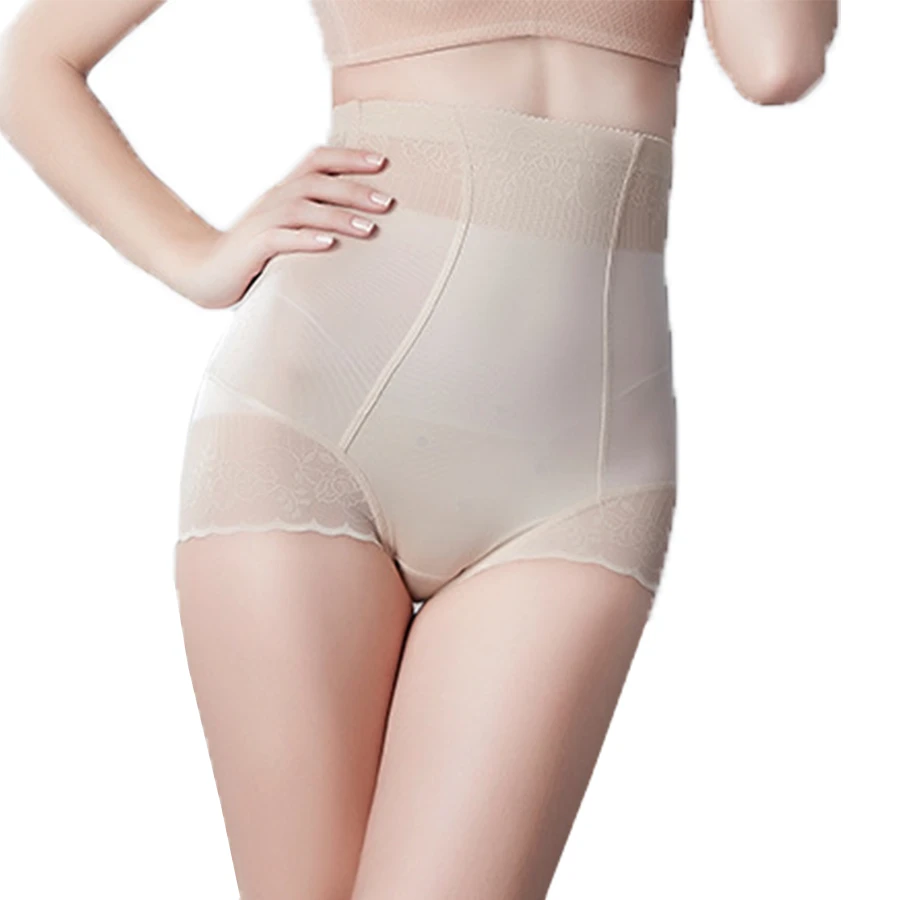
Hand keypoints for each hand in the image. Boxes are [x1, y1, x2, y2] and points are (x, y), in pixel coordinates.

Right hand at [175, 144, 393, 308]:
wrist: (203, 270)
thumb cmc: (254, 252)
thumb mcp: (286, 228)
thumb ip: (314, 218)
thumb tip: (361, 218)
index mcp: (284, 191)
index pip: (317, 161)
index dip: (349, 156)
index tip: (383, 161)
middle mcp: (274, 199)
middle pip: (317, 182)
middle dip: (354, 189)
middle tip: (388, 202)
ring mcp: (262, 222)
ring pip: (303, 209)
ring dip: (338, 216)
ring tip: (369, 228)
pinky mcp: (253, 248)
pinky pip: (281, 239)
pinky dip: (306, 240)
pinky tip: (329, 245)